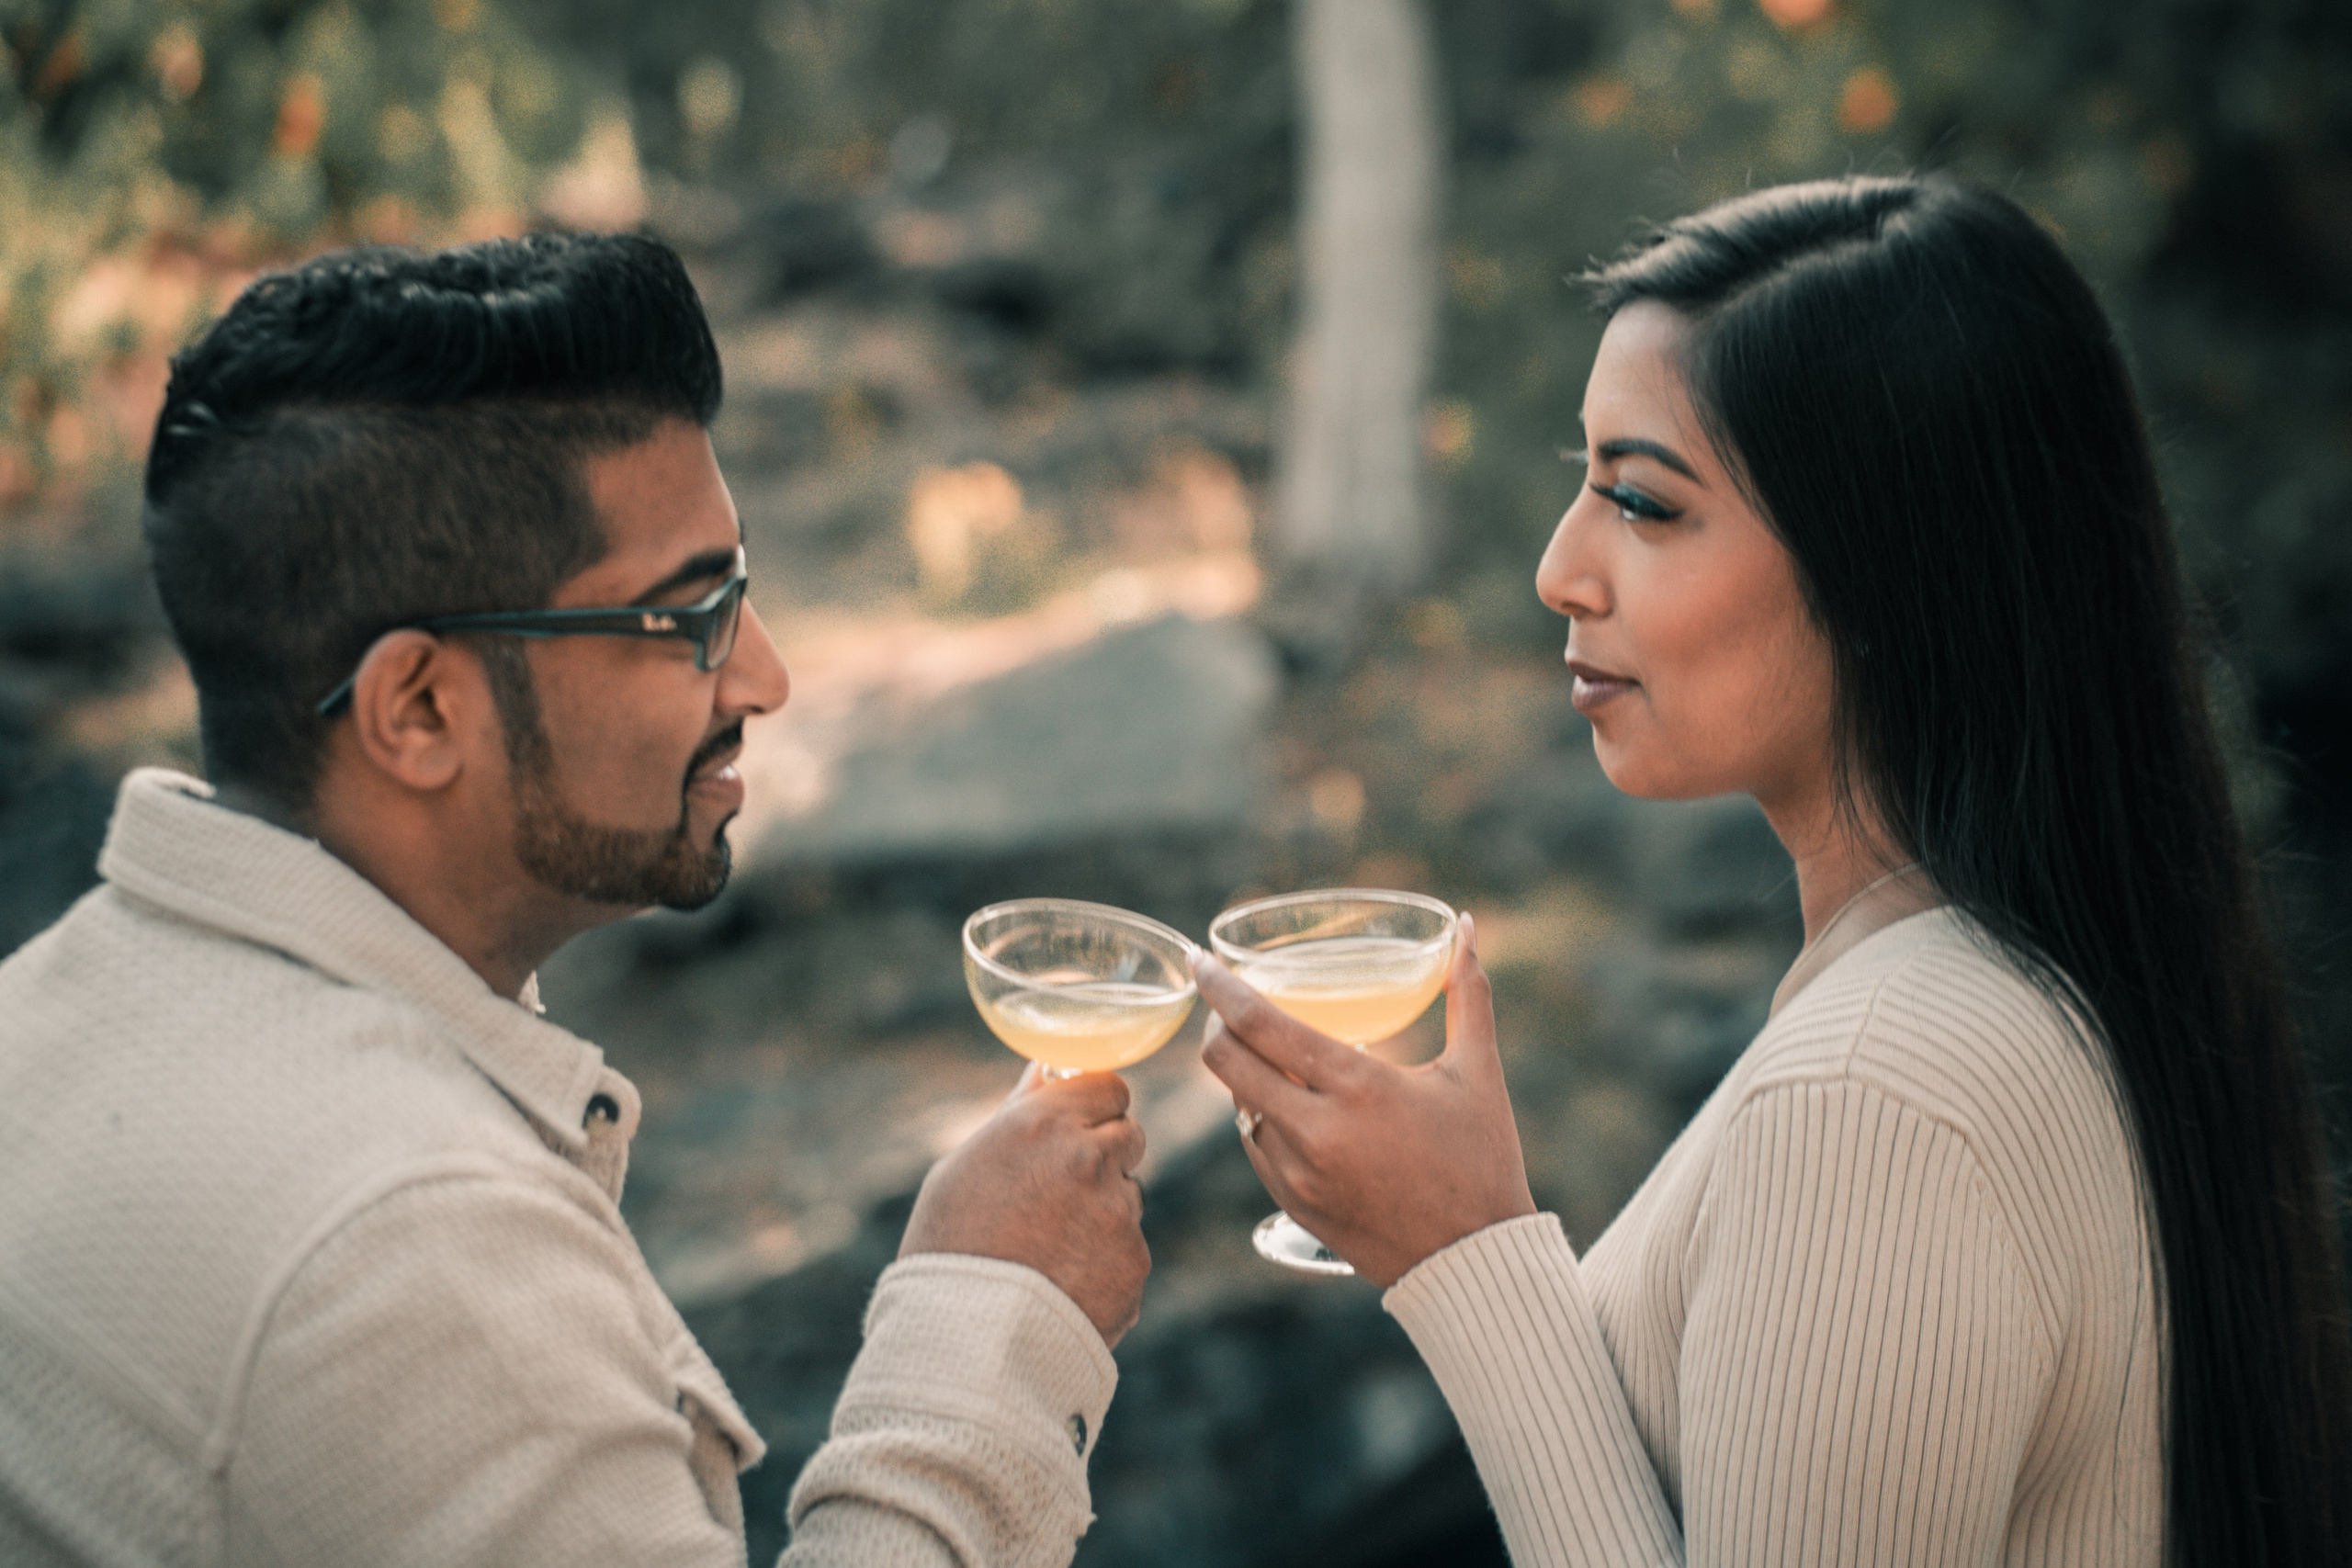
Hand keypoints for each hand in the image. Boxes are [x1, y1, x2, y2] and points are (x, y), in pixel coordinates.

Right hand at [900, 1065, 1150, 1347]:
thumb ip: (1018, 1115)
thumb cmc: (949, 1246)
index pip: (1109, 1087)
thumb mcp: (964, 1166)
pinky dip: (1105, 1263)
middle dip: (1105, 1154)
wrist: (965, 1341)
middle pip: (1128, 1134)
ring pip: (1127, 1195)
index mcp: (1047, 1122)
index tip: (1077, 1126)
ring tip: (1050, 1250)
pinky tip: (1063, 1284)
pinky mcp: (1135, 1263)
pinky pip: (1128, 1249)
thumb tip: (1046, 1073)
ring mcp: (1119, 1212)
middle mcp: (1091, 1157)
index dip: (1093, 1108)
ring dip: (1103, 1210)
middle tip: (1063, 1190)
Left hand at [1196, 912, 1535, 1287]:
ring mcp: (1298, 1173)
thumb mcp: (1478, 1071)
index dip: (1219, 987)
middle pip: (1225, 1063)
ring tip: (1269, 1056)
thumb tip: (1468, 926)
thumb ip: (1468, 992)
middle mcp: (1317, 1130)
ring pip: (1237, 1106)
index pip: (1260, 1023)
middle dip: (1217, 1026)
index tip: (1201, 962)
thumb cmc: (1483, 1159)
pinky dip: (1262, 1119)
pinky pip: (1256, 1147)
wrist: (1476, 1262)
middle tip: (1228, 1007)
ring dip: (1244, 1076)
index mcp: (1358, 1086)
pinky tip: (1288, 1107)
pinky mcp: (1293, 1206)